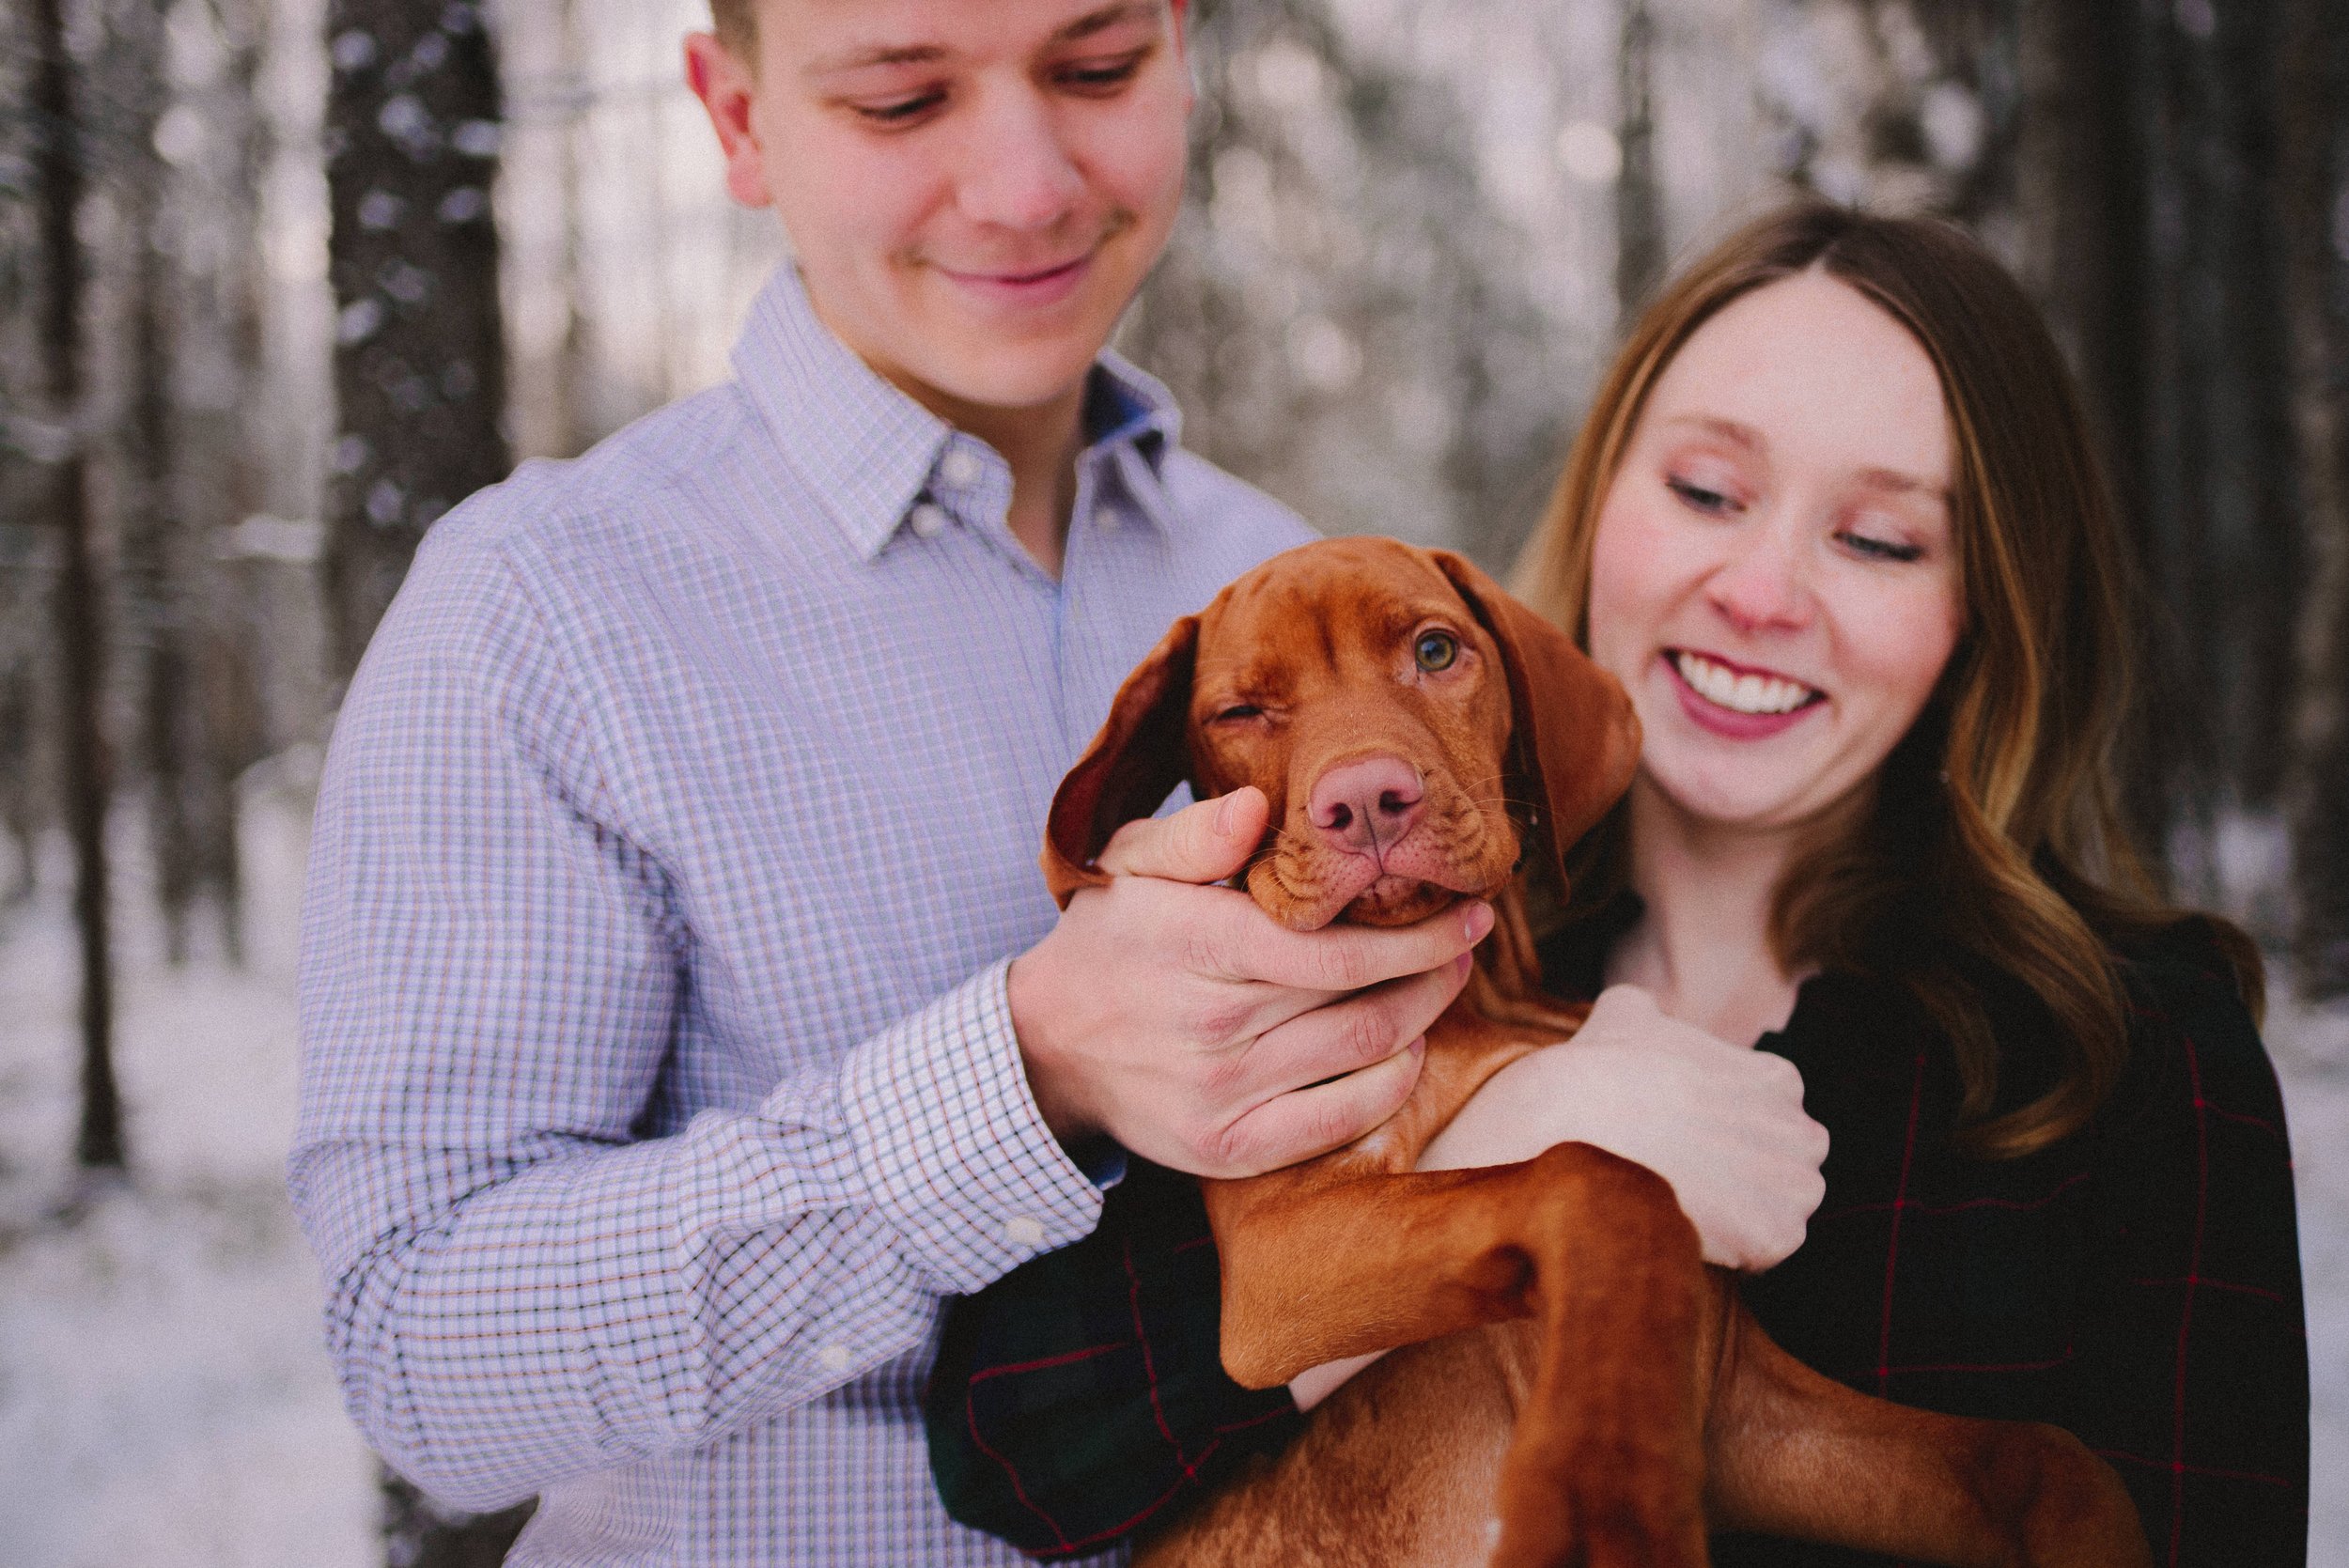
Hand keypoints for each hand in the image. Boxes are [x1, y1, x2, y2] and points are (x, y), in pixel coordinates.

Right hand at [1009, 787, 1489, 1178]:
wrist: (1047, 1045)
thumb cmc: (1111, 938)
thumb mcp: (1130, 863)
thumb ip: (1196, 833)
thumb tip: (1259, 807)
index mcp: (1193, 944)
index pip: (1331, 946)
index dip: (1413, 934)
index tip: (1465, 910)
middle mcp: (1209, 1025)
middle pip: (1360, 998)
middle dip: (1433, 967)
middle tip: (1466, 939)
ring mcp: (1218, 1095)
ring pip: (1360, 1054)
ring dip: (1423, 1017)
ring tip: (1445, 983)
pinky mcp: (1226, 1149)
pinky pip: (1337, 1121)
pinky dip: (1390, 1085)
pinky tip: (1406, 1050)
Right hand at [1416, 984, 1828, 1269]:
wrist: (1574, 1128)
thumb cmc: (1597, 1072)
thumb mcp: (1624, 1014)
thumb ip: (1649, 1011)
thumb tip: (1637, 1010)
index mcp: (1779, 1082)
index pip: (1772, 1119)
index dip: (1728, 1134)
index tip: (1686, 1142)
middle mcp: (1802, 1132)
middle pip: (1789, 1166)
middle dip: (1750, 1175)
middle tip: (1689, 1181)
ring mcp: (1794, 1187)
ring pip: (1783, 1211)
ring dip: (1747, 1215)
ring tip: (1688, 1208)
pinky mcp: (1776, 1237)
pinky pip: (1765, 1252)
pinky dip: (1733, 1251)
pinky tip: (1690, 1231)